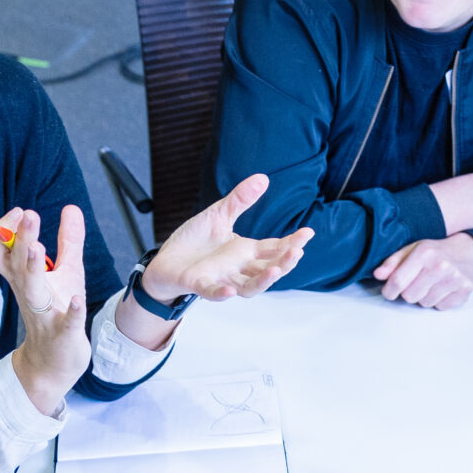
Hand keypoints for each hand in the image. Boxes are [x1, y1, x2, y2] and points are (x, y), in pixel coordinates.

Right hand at [0, 205, 90, 414]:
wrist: (52, 364)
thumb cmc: (57, 312)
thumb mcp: (66, 273)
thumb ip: (69, 241)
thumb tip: (71, 207)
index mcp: (24, 279)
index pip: (1, 251)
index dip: (5, 231)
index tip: (19, 211)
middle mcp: (29, 294)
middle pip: (16, 263)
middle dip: (19, 238)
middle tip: (27, 214)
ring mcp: (45, 315)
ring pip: (32, 290)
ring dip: (32, 268)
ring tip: (38, 247)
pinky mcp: (63, 334)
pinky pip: (65, 323)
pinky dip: (71, 311)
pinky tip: (77, 299)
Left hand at [139, 173, 314, 303]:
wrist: (164, 262)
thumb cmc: (194, 243)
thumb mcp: (218, 216)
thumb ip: (240, 200)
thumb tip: (263, 178)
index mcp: (245, 252)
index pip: (275, 249)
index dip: (292, 243)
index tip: (308, 233)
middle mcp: (238, 268)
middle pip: (268, 270)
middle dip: (284, 262)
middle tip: (297, 251)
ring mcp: (220, 278)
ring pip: (248, 287)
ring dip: (263, 281)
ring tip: (275, 270)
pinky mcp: (199, 284)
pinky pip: (213, 292)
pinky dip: (222, 294)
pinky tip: (231, 291)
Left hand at [371, 234, 472, 310]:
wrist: (470, 251)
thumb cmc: (437, 252)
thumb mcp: (413, 249)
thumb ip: (393, 262)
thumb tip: (377, 275)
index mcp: (424, 253)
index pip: (398, 281)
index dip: (389, 291)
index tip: (389, 292)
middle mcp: (441, 266)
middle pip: (409, 296)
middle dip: (409, 292)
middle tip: (417, 283)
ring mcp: (455, 279)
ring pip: (424, 303)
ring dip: (425, 297)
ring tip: (432, 284)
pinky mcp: (464, 291)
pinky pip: (440, 307)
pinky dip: (439, 300)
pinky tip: (443, 288)